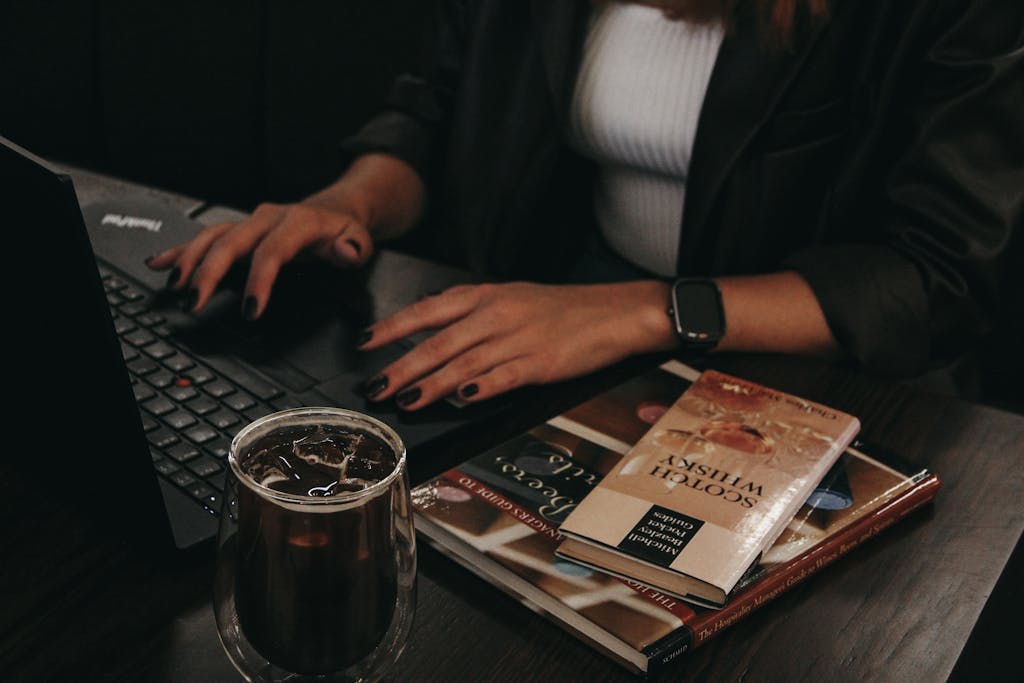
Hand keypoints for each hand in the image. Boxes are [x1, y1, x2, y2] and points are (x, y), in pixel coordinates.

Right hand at [146, 200, 373, 317]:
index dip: (260, 280)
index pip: (273, 251)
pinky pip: (206, 236)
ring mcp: (250, 222)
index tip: (252, 310)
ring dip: (189, 261)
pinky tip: (160, 262)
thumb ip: (355, 249)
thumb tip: (345, 252)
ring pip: (213, 236)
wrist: (336, 209)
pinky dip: (182, 250)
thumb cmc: (344, 230)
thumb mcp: (361, 240)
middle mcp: (268, 218)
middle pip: (231, 241)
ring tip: (174, 287)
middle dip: (209, 272)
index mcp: (298, 222)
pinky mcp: (239, 229)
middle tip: (195, 301)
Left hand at [359, 281, 676, 408]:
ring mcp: (519, 338)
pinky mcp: (541, 362)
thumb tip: (431, 319)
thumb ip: (472, 311)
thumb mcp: (512, 298)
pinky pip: (505, 375)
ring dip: (431, 383)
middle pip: (439, 341)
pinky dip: (482, 387)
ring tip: (406, 400)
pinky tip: (462, 399)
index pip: (429, 310)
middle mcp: (497, 314)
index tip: (365, 344)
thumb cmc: (563, 310)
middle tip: (375, 386)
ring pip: (465, 362)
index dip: (394, 327)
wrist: (614, 313)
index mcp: (487, 296)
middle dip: (402, 366)